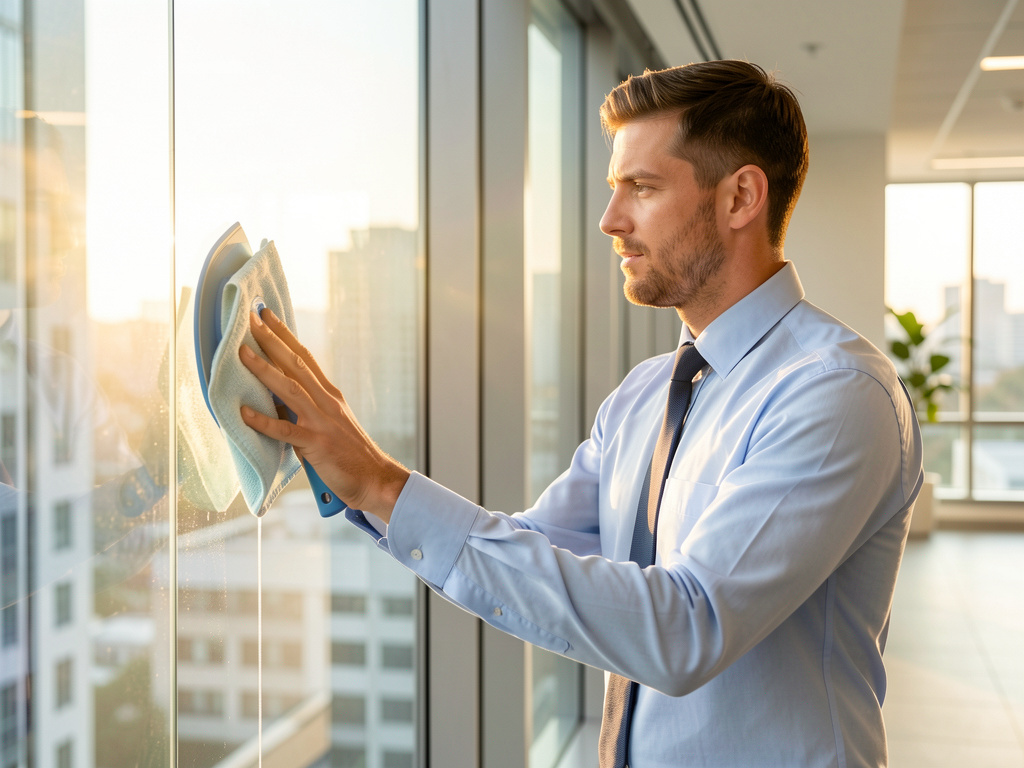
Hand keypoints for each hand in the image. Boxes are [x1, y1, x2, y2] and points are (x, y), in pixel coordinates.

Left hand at [239, 309, 408, 521]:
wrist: (375, 478)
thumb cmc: (350, 453)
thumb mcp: (331, 421)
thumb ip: (307, 407)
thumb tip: (275, 397)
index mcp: (330, 394)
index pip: (305, 357)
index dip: (285, 335)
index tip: (267, 315)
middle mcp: (326, 401)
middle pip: (296, 364)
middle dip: (272, 340)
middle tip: (251, 319)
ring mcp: (322, 422)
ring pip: (289, 389)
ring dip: (264, 370)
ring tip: (243, 353)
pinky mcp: (316, 444)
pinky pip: (286, 431)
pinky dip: (264, 421)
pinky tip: (244, 413)